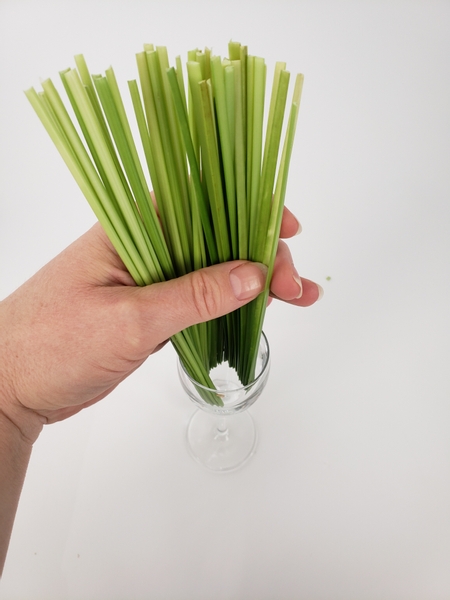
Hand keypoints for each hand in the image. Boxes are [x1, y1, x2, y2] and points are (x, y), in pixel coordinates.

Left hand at [0, 207, 321, 442]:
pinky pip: (200, 301)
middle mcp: (143, 247)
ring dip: (254, 282)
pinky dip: (231, 307)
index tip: (285, 229)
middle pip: (217, 237)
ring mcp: (148, 280)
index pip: (201, 201)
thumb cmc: (51, 344)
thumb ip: (194, 297)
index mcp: (130, 229)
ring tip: (297, 298)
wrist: (10, 387)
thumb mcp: (130, 320)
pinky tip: (259, 313)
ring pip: (213, 271)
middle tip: (293, 286)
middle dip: (262, 255)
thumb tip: (251, 276)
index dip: (248, 208)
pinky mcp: (151, 311)